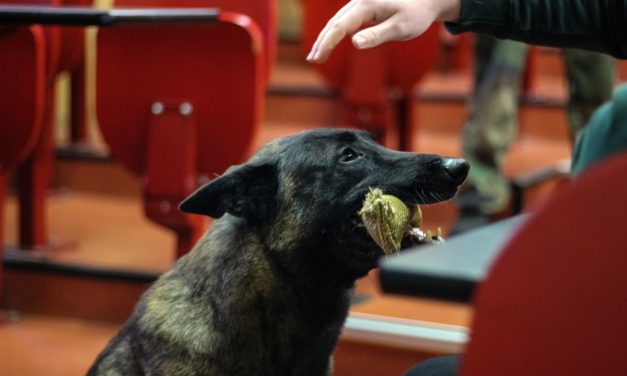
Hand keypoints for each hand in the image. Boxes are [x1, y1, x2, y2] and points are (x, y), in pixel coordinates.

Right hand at [306, 0, 460, 62]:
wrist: (425, 0)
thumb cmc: (415, 15)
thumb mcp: (400, 28)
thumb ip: (378, 35)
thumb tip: (355, 43)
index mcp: (367, 5)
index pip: (340, 26)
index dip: (327, 42)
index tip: (318, 57)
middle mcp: (360, 1)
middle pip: (334, 22)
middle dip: (322, 41)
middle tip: (313, 60)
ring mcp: (359, 2)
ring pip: (336, 21)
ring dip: (325, 38)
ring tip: (317, 56)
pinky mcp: (362, 7)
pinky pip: (343, 20)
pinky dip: (333, 33)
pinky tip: (329, 44)